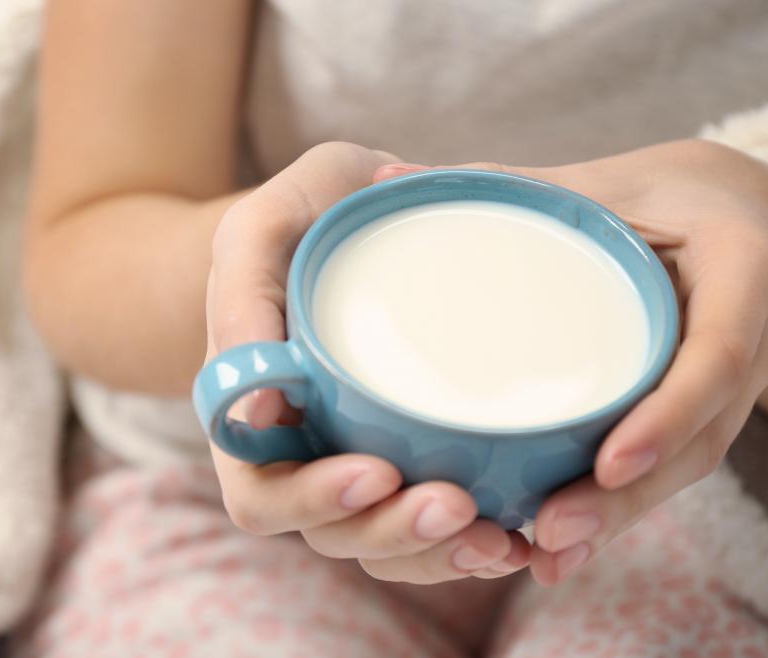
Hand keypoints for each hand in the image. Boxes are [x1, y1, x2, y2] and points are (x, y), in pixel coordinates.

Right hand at [205, 142, 531, 583]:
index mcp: (252, 413)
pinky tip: (523, 534)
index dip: (314, 501)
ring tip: (503, 537)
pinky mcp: (415, 458)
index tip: (377, 472)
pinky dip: (477, 541)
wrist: (356, 209)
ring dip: (440, 554)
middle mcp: (301, 454)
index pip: (262, 494)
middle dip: (395, 533)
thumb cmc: (301, 215)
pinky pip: (435, 528)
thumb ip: (244, 296)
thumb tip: (263, 405)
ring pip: (387, 546)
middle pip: (332, 533)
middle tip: (458, 505)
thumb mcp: (261, 225)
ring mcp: (359, 461)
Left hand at [376, 139, 767, 585]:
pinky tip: (563, 546)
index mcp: (742, 263)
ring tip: (548, 550)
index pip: (720, 351)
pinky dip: (620, 506)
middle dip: (629, 495)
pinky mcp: (711, 409)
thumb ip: (502, 187)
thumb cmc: (651, 191)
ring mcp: (740, 381)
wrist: (727, 211)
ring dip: (620, 515)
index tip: (608, 462)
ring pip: (689, 464)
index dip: (669, 413)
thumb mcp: (593, 179)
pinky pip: (672, 464)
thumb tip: (383, 180)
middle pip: (704, 434)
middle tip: (552, 530)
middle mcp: (757, 331)